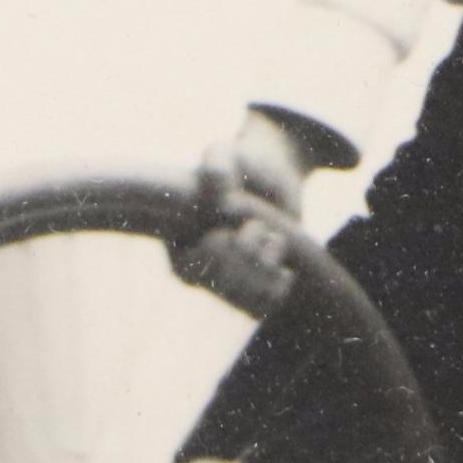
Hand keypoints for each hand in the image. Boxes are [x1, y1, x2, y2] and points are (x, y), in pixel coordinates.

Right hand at [169, 114, 315, 305]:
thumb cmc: (241, 165)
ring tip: (272, 241)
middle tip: (257, 225)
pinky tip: (283, 262)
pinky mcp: (253, 292)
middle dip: (248, 251)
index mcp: (180, 246)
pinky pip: (262, 308)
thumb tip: (221, 200)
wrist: (271, 178)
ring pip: (244, 301)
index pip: (191, 272)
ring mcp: (226, 286)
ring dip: (267, 266)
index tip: (233, 217)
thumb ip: (217, 166)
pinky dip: (278, 285)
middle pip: (224, 286)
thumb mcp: (226, 154)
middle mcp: (199, 273)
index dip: (220, 248)